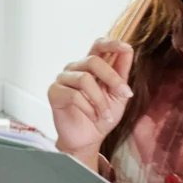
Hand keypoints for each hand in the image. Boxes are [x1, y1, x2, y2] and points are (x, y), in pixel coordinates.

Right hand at [47, 38, 135, 165]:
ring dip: (100, 100)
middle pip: (93, 61)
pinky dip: (88, 108)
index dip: (111, 43)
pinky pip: (73, 94)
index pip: (98, 45)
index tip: (126, 47)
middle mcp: (75, 69)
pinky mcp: (54, 92)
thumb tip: (128, 49)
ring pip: (84, 79)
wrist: (88, 138)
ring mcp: (63, 79)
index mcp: (91, 66)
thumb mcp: (118, 95)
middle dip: (113, 78)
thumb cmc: (101, 116)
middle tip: (125, 95)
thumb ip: (121, 73)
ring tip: (105, 114)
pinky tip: (93, 116)